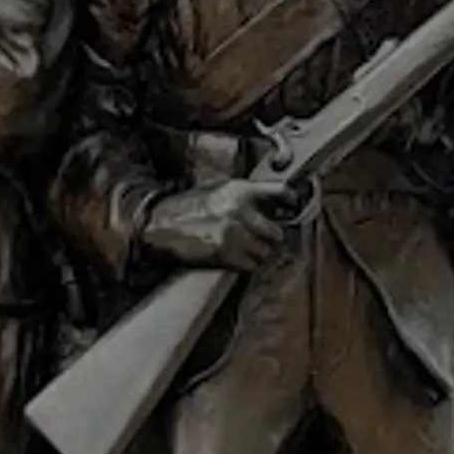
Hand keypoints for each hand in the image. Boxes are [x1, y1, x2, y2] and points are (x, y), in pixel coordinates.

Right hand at [147, 169, 310, 277]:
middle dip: (271, 237)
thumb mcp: (216, 189)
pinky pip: (251, 265)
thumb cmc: (187, 207)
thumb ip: (244, 195)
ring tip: (247, 249)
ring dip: (260, 253)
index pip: (279, 192)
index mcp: (239, 190)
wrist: (160, 225)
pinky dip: (247, 264)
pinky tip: (237, 257)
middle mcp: (240, 211)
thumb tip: (271, 203)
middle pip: (276, 231)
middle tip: (265, 237)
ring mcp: (234, 234)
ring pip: (265, 251)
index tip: (293, 205)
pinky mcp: (226, 254)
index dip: (290, 200)